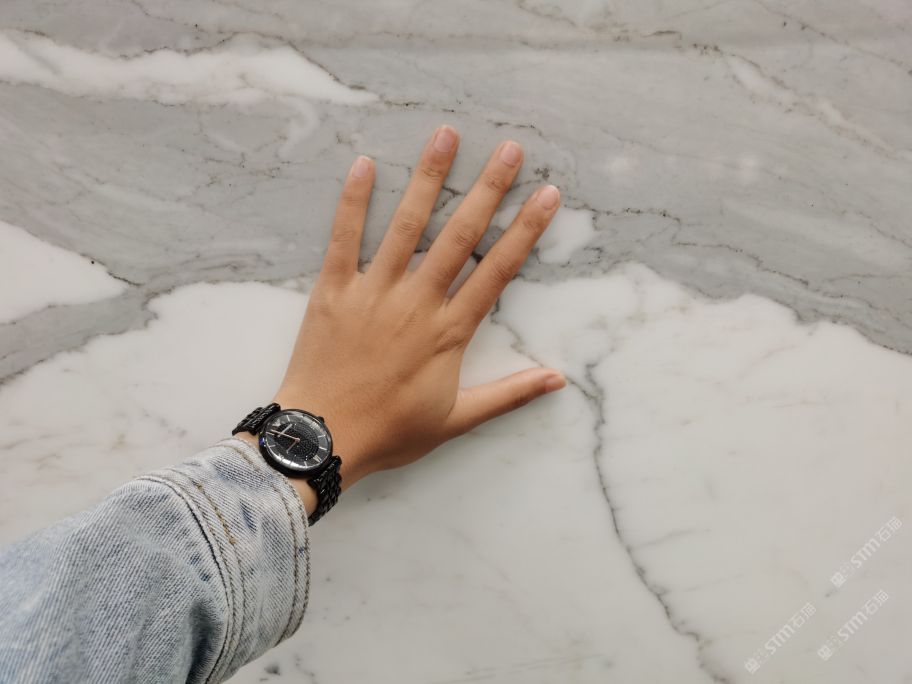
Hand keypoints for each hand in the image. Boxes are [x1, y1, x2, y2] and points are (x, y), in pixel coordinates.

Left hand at [265, 126, 564, 494]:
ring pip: (407, 226)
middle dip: (488, 189)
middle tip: (509, 149)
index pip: (497, 271)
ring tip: (446, 136)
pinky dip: (354, 202)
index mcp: (449, 332)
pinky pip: (344, 239)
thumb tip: (558, 380)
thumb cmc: (390, 432)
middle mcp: (416, 302)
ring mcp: (373, 292)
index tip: (547, 195)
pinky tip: (365, 164)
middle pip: (460, 236)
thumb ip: (509, 394)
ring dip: (429, 179)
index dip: (525, 231)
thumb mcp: (457, 419)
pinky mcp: (334, 291)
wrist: (321, 440)